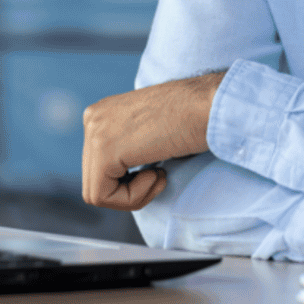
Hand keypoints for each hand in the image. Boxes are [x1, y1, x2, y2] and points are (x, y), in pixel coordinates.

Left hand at [81, 72, 223, 210]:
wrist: (210, 105)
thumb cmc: (192, 119)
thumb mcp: (149, 131)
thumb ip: (127, 147)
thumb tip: (117, 179)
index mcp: (102, 112)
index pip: (98, 167)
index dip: (128, 180)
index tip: (156, 168)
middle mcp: (92, 117)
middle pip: (93, 181)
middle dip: (128, 190)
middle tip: (160, 175)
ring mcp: (95, 132)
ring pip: (96, 193)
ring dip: (132, 195)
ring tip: (159, 174)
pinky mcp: (105, 150)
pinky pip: (103, 196)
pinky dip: (133, 197)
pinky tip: (157, 173)